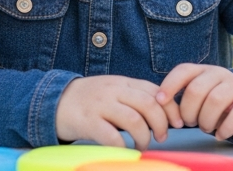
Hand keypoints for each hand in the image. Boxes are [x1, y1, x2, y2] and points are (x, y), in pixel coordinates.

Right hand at [56, 75, 171, 148]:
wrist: (54, 101)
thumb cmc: (90, 100)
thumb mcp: (114, 90)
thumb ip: (135, 96)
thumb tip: (164, 114)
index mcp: (123, 82)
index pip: (155, 91)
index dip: (170, 108)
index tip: (177, 123)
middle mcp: (114, 91)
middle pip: (149, 104)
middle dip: (161, 124)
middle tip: (161, 137)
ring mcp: (100, 105)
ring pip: (134, 120)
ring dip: (144, 137)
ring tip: (142, 145)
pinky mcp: (88, 122)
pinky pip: (112, 137)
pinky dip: (123, 147)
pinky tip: (125, 151)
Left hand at [155, 64, 232, 141]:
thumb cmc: (216, 103)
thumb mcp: (199, 95)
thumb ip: (182, 97)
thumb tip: (159, 105)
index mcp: (204, 70)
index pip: (183, 70)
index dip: (169, 85)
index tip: (160, 102)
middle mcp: (220, 74)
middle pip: (196, 89)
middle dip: (188, 111)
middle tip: (189, 123)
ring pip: (215, 101)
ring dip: (205, 120)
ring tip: (205, 128)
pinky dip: (224, 129)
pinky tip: (219, 134)